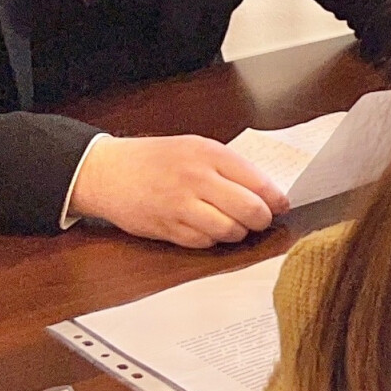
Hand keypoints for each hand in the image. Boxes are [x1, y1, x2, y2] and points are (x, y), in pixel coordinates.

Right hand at [68, 135, 290, 247]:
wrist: (108, 172)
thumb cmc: (156, 159)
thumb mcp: (197, 148)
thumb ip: (230, 167)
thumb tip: (266, 191)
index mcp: (210, 154)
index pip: (259, 182)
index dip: (276, 199)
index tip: (282, 205)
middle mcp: (197, 179)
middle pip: (249, 209)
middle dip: (262, 219)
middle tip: (262, 220)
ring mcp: (181, 206)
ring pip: (229, 230)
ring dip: (239, 232)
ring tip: (236, 225)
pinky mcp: (167, 228)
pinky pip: (204, 242)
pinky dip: (213, 240)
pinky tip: (210, 229)